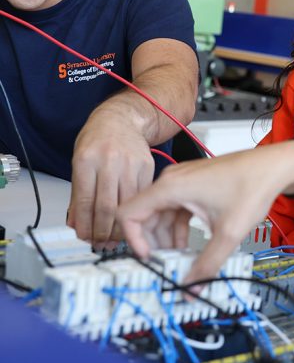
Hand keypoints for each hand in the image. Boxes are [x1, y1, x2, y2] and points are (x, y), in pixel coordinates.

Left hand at [67, 109, 153, 243]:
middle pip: (106, 206)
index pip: (84, 201)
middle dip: (102, 231)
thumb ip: (78, 192)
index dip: (85, 225)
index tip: (85, 237)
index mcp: (86, 160)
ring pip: (126, 204)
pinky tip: (131, 220)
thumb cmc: (99, 138)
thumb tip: (77, 223)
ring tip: (115, 238)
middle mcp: (109, 161)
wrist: (122, 119)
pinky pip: (141, 196)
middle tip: (100, 243)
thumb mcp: (79, 160)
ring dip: (120, 226)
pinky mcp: (147, 166)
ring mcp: (130, 163)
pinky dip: (136, 212)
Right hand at [117, 144, 293, 283]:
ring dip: (167, 238)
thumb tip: (191, 289)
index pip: (129, 214)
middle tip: (166, 265)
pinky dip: (178, 228)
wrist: (274, 166)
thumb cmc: (252, 186)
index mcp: (171, 187)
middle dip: (153, 244)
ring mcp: (182, 181)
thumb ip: (207, 265)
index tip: (149, 259)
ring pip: (160, 214)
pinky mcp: (193, 185)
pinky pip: (175, 209)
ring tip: (180, 260)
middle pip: (145, 216)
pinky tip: (190, 245)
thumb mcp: (228, 233)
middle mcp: (172, 180)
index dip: (133, 241)